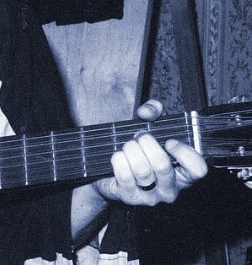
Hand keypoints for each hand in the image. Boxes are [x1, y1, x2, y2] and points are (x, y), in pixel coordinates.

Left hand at [93, 100, 207, 205]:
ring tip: (128, 146)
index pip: (198, 170)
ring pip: (142, 170)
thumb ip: (153, 112)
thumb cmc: (138, 152)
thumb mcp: (150, 129)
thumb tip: (148, 110)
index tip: (169, 141)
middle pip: (162, 165)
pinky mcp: (131, 198)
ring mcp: (151, 196)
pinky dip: (119, 159)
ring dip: (131, 150)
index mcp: (183, 173)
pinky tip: (118, 156)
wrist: (110, 175)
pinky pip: (124, 175)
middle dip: (146, 143)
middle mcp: (170, 189)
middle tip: (139, 137)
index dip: (184, 153)